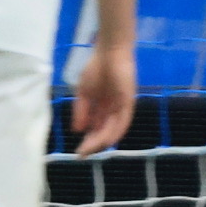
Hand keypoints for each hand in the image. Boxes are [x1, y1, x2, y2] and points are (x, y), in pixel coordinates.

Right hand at [73, 41, 135, 155]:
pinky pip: (123, 121)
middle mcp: (113, 111)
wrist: (108, 52)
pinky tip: (106, 140)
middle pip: (104, 132)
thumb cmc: (96, 69)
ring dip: (102, 141)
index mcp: (103, 109)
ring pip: (113, 129)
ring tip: (90, 149)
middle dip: (93, 144)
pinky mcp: (128, 102)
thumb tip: (77, 130)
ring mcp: (121, 107)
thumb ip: (82, 111)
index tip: (78, 152)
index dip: (88, 141)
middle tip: (82, 154)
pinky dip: (115, 131)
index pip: (96, 129)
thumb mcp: (83, 93)